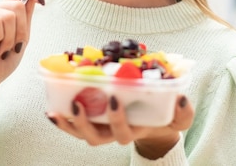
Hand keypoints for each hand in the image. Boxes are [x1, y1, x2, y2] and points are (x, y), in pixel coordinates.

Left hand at [47, 94, 193, 159]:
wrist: (157, 121)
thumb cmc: (167, 115)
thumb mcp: (181, 116)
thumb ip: (184, 111)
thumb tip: (179, 98)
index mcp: (135, 130)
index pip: (123, 133)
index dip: (116, 119)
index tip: (113, 98)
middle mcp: (115, 132)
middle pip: (96, 137)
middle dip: (86, 123)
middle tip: (79, 103)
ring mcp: (102, 127)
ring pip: (82, 133)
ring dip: (68, 123)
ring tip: (55, 111)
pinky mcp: (93, 120)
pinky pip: (75, 124)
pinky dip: (62, 119)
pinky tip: (51, 110)